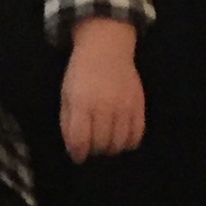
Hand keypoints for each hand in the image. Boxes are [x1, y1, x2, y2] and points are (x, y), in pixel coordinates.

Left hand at [59, 20, 144, 162]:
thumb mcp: (67, 95)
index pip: (80, 139)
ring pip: (119, 143)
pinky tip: (122, 139)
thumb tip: (74, 149)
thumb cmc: (81, 73)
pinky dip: (129, 142)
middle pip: (101, 144)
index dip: (78, 153)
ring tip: (106, 144)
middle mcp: (104, 106)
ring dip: (111, 149)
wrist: (106, 48)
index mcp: (82, 102)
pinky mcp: (139, 105)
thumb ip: (68, 122)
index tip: (78, 156)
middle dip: (94, 151)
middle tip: (92, 147)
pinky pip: (137, 134)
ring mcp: (124, 106)